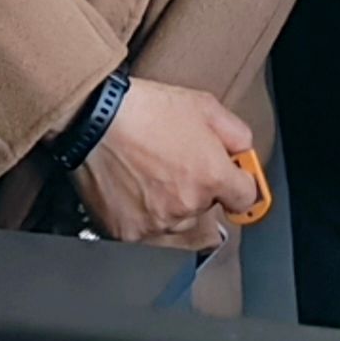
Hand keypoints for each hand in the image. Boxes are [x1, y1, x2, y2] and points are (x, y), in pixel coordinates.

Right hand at [73, 78, 262, 247]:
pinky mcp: (128, 234)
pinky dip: (142, 215)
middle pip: (206, 208)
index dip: (238, 185)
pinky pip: (146, 231)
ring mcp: (157, 223)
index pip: (245, 199)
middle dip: (197, 188)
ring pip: (176, 221)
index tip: (231, 181)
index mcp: (212, 176)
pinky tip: (132, 188)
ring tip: (148, 172)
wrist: (94, 120)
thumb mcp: (204, 106)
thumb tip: (243, 153)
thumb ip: (236, 134)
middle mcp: (188, 206)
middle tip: (174, 161)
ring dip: (169, 204)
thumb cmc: (146, 109)